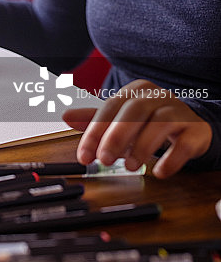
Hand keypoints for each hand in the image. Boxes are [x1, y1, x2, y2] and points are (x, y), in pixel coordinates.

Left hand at [62, 79, 211, 178]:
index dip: (95, 131)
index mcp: (135, 91)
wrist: (190, 125)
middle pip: (134, 110)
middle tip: (104, 159)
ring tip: (131, 166)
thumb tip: (65, 116)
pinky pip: (184, 142)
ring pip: (159, 123)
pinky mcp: (195, 130)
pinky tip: (159, 171)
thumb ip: (95, 119)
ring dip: (142, 146)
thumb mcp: (121, 119)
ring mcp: (178, 111)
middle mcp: (156, 96)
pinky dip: (171, 158)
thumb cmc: (149, 121)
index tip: (84, 155)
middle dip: (116, 136)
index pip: (110, 107)